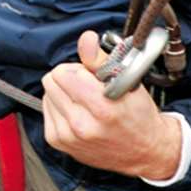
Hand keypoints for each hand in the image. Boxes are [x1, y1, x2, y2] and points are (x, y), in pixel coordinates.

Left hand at [41, 31, 182, 179]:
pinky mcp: (58, 143)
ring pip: (47, 94)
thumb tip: (86, 38)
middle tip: (88, 88)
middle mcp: (82, 125)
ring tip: (85, 102)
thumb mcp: (127, 82)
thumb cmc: (138, 115)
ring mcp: (68, 137)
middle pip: (51, 81)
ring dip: (63, 94)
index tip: (92, 77)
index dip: (79, 70)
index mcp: (101, 107)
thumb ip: (100, 59)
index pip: (64, 72)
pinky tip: (78, 113)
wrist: (144, 151)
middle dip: (69, 79)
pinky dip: (59, 108)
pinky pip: (45, 110)